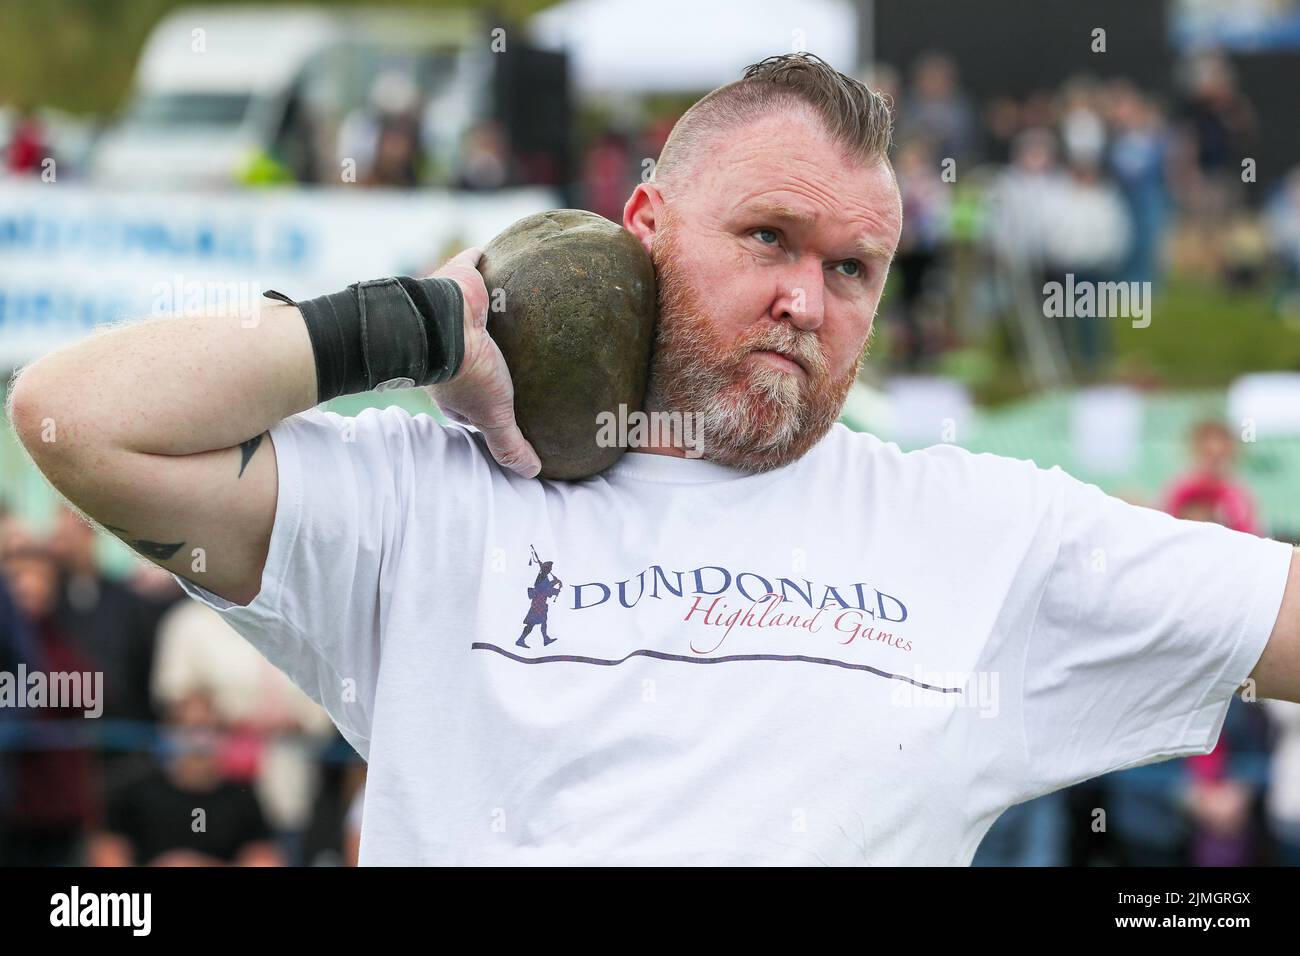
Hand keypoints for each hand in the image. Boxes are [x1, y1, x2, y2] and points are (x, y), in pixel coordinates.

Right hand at [426, 247, 540, 477]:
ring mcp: (458, 308)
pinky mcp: (464, 277)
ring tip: (520, 304)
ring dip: (494, 305)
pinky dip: (484, 257)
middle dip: (491, 350)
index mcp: (454, 378)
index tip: (502, 397)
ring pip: (478, 308)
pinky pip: (476, 262)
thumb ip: (508, 443)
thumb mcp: (492, 416)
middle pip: (478, 348)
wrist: (443, 321)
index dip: (484, 396)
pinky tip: (509, 254)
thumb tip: (530, 473)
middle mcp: (454, 342)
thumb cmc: (467, 372)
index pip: (471, 392)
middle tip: (513, 350)